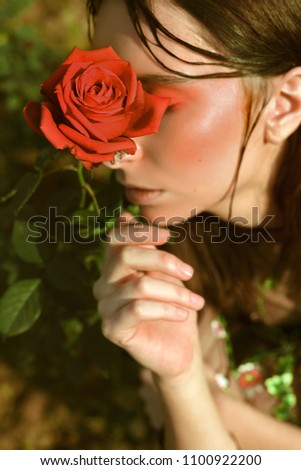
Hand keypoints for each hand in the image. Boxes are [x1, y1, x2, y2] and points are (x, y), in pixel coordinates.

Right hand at [93, 213, 204, 377]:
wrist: (179, 351)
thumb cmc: (173, 308)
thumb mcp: (164, 275)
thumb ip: (147, 250)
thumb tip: (123, 215)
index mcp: (115, 267)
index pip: (115, 238)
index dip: (140, 231)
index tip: (169, 235)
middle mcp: (104, 284)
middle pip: (126, 256)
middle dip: (163, 261)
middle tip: (190, 273)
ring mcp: (105, 306)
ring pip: (140, 285)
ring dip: (175, 293)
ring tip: (197, 302)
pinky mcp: (112, 328)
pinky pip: (139, 309)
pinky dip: (167, 309)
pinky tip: (184, 314)